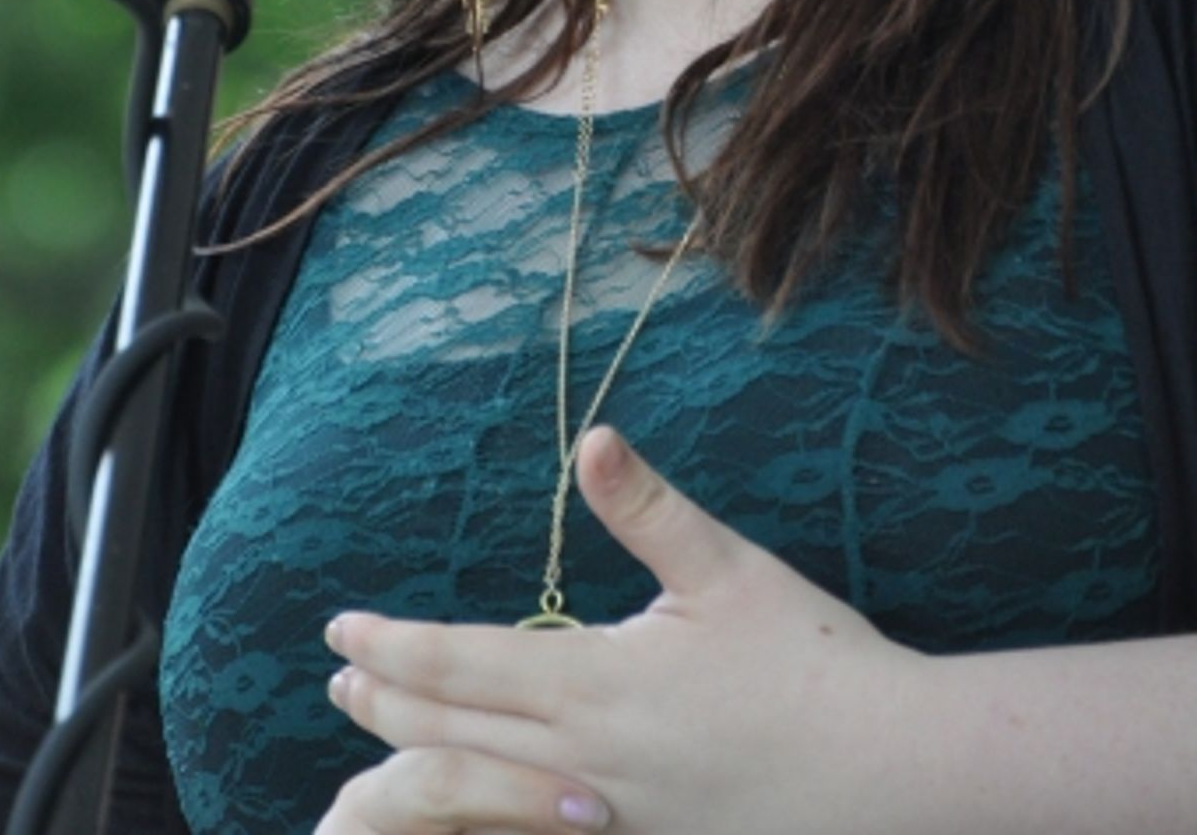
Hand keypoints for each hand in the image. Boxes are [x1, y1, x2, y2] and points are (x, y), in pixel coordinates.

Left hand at [318, 426, 925, 834]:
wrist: (895, 777)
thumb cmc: (813, 662)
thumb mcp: (727, 568)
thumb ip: (645, 507)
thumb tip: (589, 436)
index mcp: (600, 686)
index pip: (464, 664)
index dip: (394, 648)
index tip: (341, 631)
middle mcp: (590, 761)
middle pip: (456, 735)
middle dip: (387, 705)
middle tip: (335, 682)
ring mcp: (616, 818)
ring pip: (488, 788)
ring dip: (424, 757)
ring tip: (380, 739)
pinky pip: (537, 829)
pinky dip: (485, 807)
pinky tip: (478, 795)